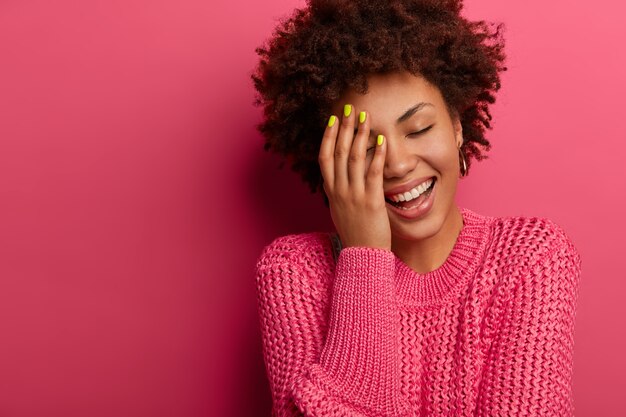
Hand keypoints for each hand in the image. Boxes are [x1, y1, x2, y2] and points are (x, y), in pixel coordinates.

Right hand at [319, 104, 390, 250]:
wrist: (362, 256)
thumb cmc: (354, 234)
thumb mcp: (339, 211)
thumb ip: (338, 193)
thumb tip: (338, 179)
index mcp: (331, 192)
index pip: (325, 158)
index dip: (328, 137)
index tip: (333, 120)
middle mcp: (340, 190)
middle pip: (339, 153)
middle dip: (345, 129)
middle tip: (351, 109)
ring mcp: (354, 195)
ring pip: (354, 159)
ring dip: (360, 136)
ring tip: (366, 119)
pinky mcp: (371, 201)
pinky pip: (373, 174)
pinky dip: (377, 156)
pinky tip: (382, 142)